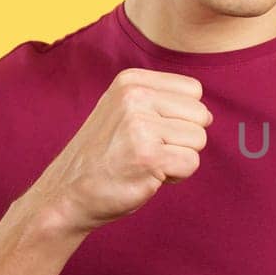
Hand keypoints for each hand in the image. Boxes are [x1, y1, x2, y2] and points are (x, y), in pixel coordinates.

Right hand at [32, 68, 211, 233]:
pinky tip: (147, 175)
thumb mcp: (124, 111)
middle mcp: (135, 97)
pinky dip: (176, 176)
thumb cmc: (104, 156)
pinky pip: (191, 163)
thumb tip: (208, 114)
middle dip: (183, 138)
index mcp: (131, 81)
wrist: (67, 193)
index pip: (193, 91)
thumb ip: (162, 102)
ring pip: (199, 140)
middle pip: (200, 114)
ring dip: (179, 158)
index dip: (181, 116)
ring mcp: (140, 126)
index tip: (151, 131)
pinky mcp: (148, 156)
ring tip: (146, 162)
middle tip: (148, 150)